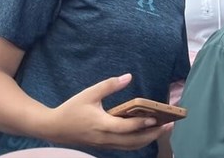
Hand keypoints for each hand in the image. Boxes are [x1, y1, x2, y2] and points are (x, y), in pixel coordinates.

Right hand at [47, 73, 164, 150]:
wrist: (54, 128)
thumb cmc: (72, 109)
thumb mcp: (89, 93)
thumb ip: (109, 85)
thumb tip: (128, 77)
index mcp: (102, 125)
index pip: (125, 127)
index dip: (142, 124)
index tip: (156, 118)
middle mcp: (105, 138)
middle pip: (133, 141)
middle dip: (153, 135)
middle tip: (169, 125)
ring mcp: (105, 144)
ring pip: (130, 146)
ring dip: (148, 139)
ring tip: (162, 130)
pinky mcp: (104, 145)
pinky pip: (125, 147)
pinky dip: (138, 142)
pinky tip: (146, 134)